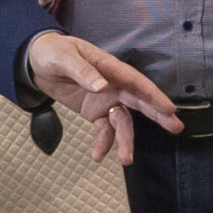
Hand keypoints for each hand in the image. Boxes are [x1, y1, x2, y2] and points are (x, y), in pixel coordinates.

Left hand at [24, 31, 184, 163]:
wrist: (36, 62)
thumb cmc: (53, 52)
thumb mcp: (64, 58)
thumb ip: (83, 72)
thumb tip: (102, 87)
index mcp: (109, 68)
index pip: (136, 82)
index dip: (153, 95)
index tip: (169, 109)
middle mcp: (113, 84)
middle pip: (139, 101)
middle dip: (158, 114)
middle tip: (176, 127)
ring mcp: (105, 100)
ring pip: (122, 122)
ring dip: (125, 140)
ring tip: (126, 159)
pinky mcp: (94, 113)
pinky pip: (104, 130)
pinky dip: (103, 143)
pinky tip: (98, 155)